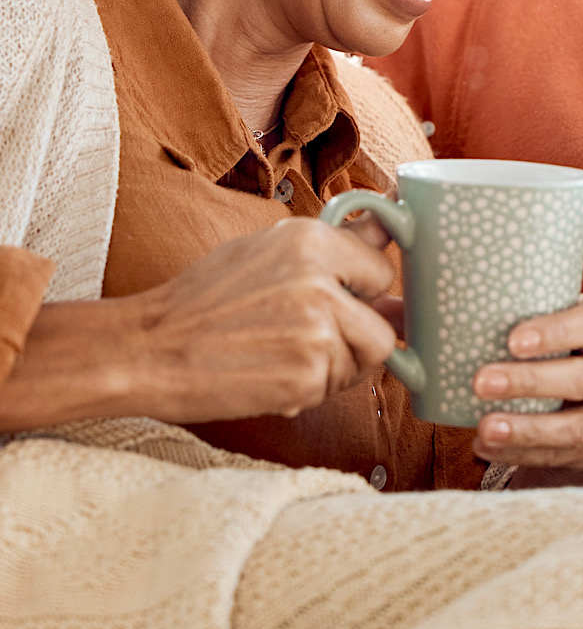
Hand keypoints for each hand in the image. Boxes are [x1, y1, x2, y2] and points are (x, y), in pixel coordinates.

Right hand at [4, 218, 398, 429]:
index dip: (361, 293)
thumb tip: (390, 238)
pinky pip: (336, 388)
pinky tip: (269, 375)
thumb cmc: (202, 302)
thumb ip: (333, 246)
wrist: (147, 350)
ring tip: (281, 356)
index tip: (343, 302)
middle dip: (356, 337)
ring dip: (335, 367)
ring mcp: (316, 329)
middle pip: (383, 323)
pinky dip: (310, 390)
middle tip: (305, 338)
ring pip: (366, 360)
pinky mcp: (307, 374)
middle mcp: (320, 280)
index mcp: (311, 239)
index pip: (381, 268)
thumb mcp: (266, 252)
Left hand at [471, 294, 582, 485]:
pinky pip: (559, 455)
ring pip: (576, 425)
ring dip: (527, 428)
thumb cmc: (554, 344)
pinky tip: (484, 445)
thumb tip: (441, 316)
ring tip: (484, 427)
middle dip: (530, 381)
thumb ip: (513, 313)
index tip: (512, 341)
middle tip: (482, 382)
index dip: (556, 332)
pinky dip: (518, 453)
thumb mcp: (550, 319)